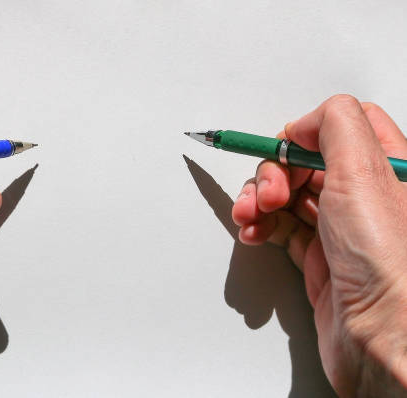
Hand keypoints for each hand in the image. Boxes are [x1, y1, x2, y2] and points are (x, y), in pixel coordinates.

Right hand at [232, 95, 406, 395]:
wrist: (386, 341)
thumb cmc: (391, 266)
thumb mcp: (364, 172)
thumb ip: (336, 126)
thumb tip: (306, 120)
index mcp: (387, 167)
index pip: (340, 127)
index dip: (305, 132)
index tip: (283, 147)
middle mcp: (366, 197)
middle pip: (305, 162)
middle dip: (274, 172)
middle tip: (269, 193)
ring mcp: (342, 231)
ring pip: (288, 197)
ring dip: (259, 200)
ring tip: (250, 215)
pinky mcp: (321, 260)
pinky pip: (281, 230)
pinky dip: (260, 227)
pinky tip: (253, 233)